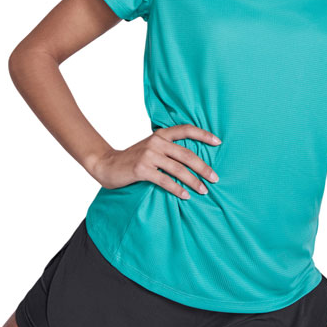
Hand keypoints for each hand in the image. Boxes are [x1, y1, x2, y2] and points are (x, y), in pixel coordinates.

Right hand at [91, 124, 220, 198]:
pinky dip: (177, 189)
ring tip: (204, 190)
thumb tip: (193, 159)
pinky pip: (165, 181)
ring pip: (178, 169)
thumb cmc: (133, 158)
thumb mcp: (151, 147)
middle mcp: (156, 142)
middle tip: (215, 178)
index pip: (185, 129)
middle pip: (187, 154)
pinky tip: (185, 196)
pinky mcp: (142, 169)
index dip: (203, 134)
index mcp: (160, 135)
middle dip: (203, 167)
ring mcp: (148, 155)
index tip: (219, 142)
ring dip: (193, 181)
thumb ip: (168, 148)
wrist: (107, 164)